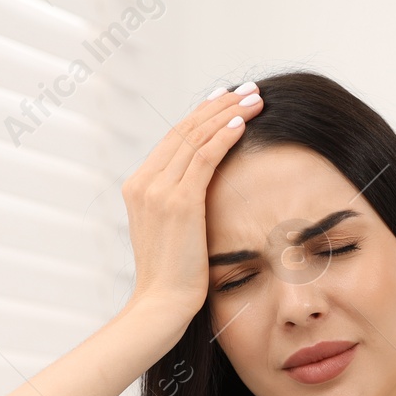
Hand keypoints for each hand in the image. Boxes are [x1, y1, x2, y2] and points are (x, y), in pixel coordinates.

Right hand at [120, 80, 265, 319]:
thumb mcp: (172, 234)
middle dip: (219, 105)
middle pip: (184, 129)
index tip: (227, 100)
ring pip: (196, 137)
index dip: (202, 115)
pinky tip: (243, 123)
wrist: (161, 305)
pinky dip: (224, 136)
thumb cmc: (174, 279)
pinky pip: (204, 158)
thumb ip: (180, 207)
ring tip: (255, 99)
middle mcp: (144, 182)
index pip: (174, 138)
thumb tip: (203, 195)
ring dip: (228, 113)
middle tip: (248, 90)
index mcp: (139, 186)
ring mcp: (158, 190)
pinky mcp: (178, 202)